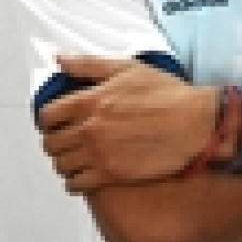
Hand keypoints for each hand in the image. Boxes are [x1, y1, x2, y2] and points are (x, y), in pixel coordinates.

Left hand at [39, 56, 217, 192]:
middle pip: (50, 143)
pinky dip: (74, 180)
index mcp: (89, 100)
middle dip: (54, 139)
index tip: (56, 120)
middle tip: (65, 138)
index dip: (47, 119)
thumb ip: (87, 64)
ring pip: (61, 164)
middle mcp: (89, 129)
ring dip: (63, 160)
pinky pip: (77, 184)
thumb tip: (58, 57)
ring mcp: (99, 154)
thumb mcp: (126, 68)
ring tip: (75, 156)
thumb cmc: (164, 93)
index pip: (47, 116)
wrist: (194, 123)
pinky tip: (84, 173)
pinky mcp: (112, 175)